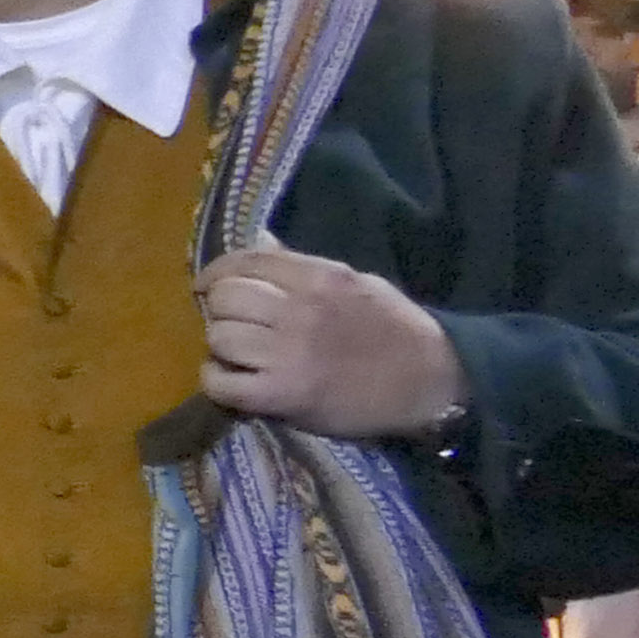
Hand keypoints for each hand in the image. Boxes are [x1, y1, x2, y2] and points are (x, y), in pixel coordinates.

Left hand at [197, 246, 466, 439]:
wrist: (432, 382)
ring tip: (237, 354)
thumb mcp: (357, 283)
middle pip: (226, 298)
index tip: (206, 285)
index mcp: (321, 278)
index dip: (217, 272)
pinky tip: (230, 380)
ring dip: (220, 346)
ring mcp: (289, 354)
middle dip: (220, 311)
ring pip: (220, 337)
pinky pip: (222, 383)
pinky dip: (216, 381)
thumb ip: (304, 266)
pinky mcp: (283, 395)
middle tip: (233, 325)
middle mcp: (300, 310)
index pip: (248, 261)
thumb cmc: (395, 330)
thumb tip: (261, 242)